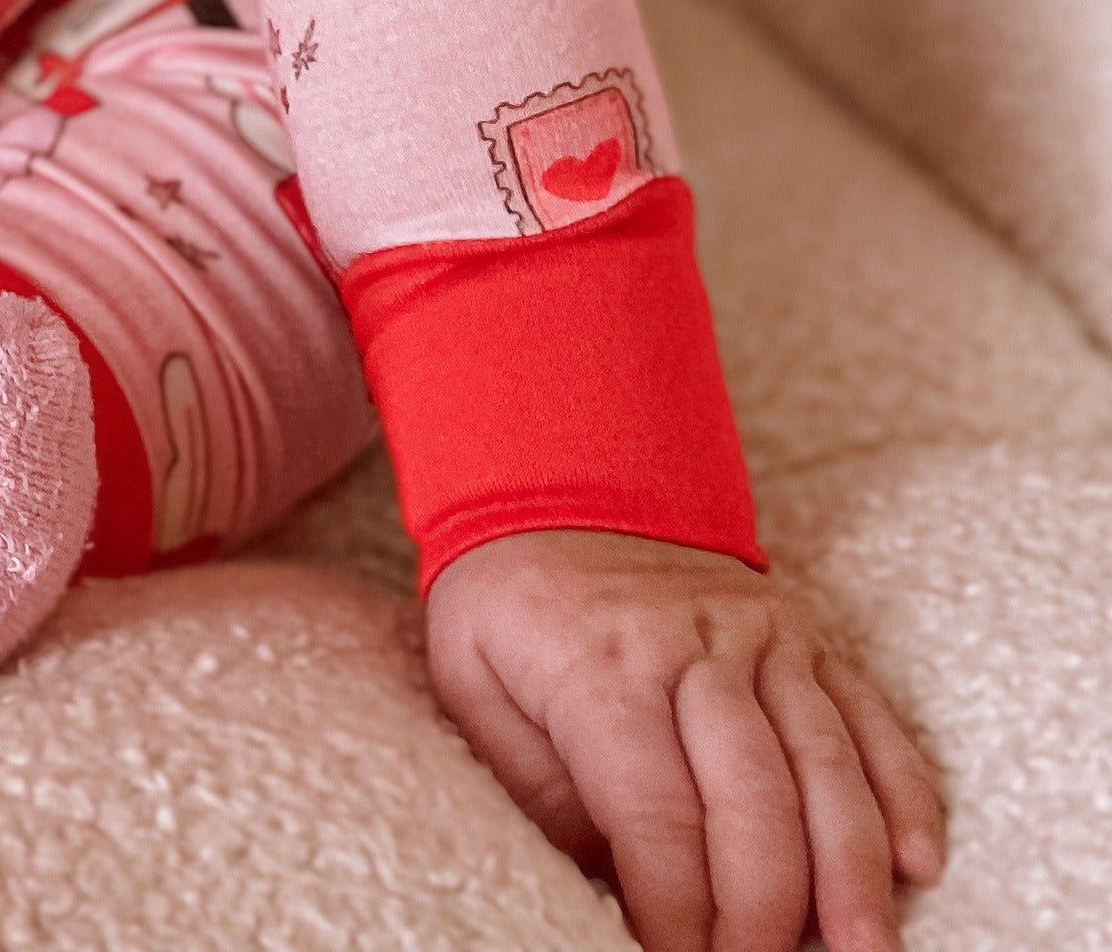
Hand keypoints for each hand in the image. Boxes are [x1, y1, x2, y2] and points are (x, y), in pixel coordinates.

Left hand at [426, 529, 942, 951]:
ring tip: (866, 951)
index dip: (676, 907)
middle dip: (765, 908)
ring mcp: (759, 633)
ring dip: (853, 868)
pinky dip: (901, 790)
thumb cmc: (505, 611)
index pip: (655, 812)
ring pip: (825, 760)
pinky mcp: (804, 633)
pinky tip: (918, 863)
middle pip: (752, 796)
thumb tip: (612, 888)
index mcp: (599, 665)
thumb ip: (540, 790)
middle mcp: (692, 644)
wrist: (551, 484)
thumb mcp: (471, 689)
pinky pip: (866, 714)